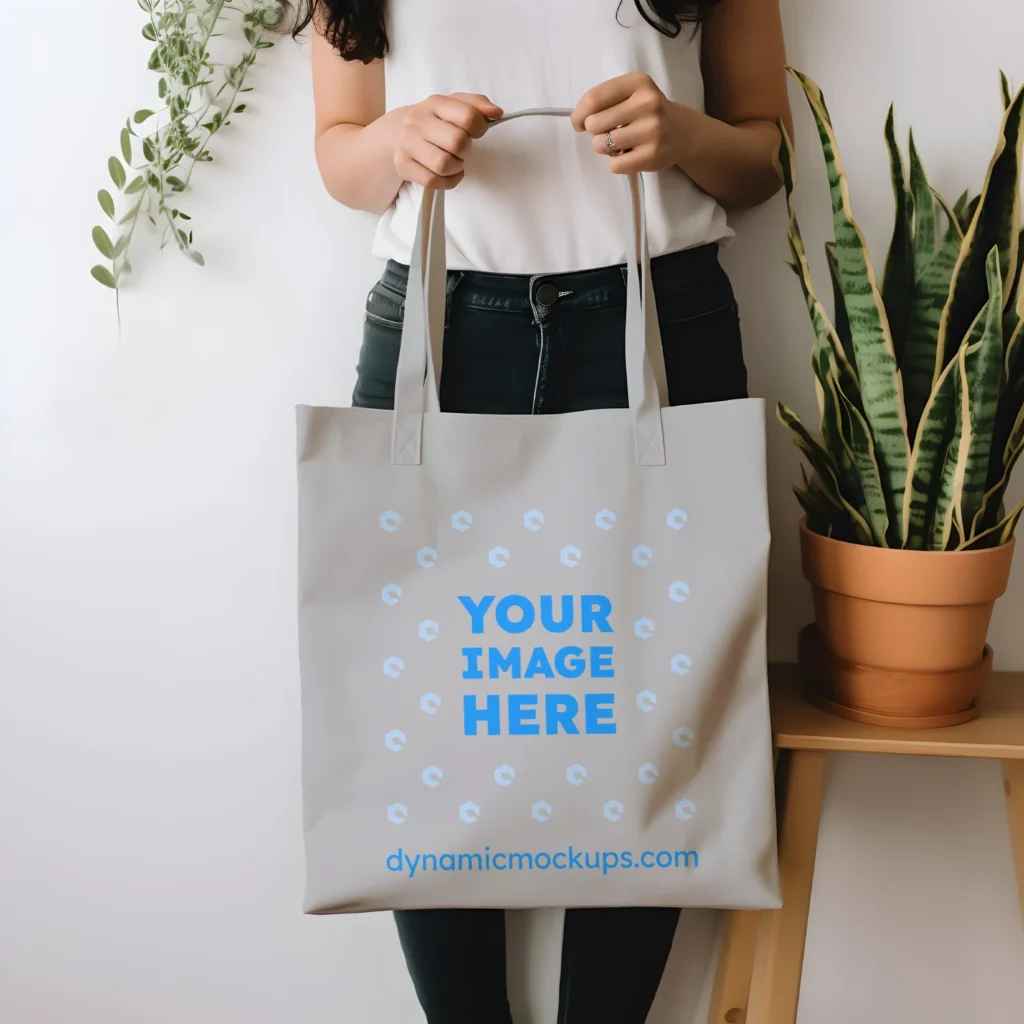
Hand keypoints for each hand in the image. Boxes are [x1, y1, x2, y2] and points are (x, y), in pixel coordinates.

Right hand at [393, 93, 502, 189]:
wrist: (397, 133)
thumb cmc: (434, 122)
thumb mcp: (454, 106)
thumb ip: (478, 105)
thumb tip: (496, 113)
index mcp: (434, 103)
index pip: (467, 116)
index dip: (480, 128)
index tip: (476, 131)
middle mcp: (417, 121)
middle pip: (457, 143)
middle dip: (466, 150)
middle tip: (461, 149)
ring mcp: (407, 144)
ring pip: (444, 165)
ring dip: (456, 167)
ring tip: (454, 161)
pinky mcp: (402, 165)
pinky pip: (433, 181)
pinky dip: (448, 181)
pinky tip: (449, 174)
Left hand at [571, 73, 691, 173]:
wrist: (684, 133)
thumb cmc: (648, 112)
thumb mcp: (632, 93)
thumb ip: (605, 100)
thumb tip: (578, 120)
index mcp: (638, 83)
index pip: (594, 98)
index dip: (579, 114)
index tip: (578, 122)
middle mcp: (647, 104)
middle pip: (594, 123)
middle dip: (594, 131)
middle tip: (608, 131)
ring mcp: (651, 131)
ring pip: (602, 145)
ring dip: (604, 147)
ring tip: (619, 143)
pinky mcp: (651, 156)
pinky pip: (614, 165)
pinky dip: (616, 162)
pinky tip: (629, 154)